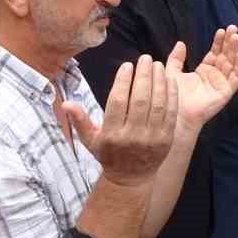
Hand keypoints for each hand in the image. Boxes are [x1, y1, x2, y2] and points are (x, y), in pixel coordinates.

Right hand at [60, 54, 176, 185]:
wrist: (131, 178)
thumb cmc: (109, 154)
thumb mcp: (90, 140)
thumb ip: (79, 120)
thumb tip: (66, 103)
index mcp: (112, 135)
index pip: (118, 102)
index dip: (123, 81)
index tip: (127, 65)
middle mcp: (132, 136)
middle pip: (140, 100)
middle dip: (144, 75)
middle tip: (145, 58)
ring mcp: (152, 138)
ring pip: (157, 104)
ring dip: (158, 81)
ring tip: (156, 65)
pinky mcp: (167, 139)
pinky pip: (170, 113)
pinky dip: (171, 94)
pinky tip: (169, 79)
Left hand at [166, 29, 237, 127]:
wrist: (174, 112)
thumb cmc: (172, 95)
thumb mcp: (172, 72)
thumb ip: (176, 58)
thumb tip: (181, 43)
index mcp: (204, 72)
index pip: (215, 53)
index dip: (218, 42)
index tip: (220, 30)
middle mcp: (215, 77)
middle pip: (226, 56)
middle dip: (229, 42)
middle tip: (232, 28)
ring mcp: (221, 84)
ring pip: (232, 64)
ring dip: (235, 50)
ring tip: (235, 37)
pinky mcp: (226, 93)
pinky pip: (236, 78)